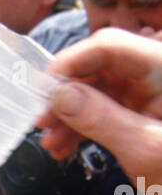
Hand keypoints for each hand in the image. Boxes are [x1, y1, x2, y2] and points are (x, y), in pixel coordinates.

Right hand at [38, 28, 161, 171]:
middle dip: (68, 96)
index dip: (72, 62)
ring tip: (52, 146)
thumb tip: (60, 96)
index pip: (111, 46)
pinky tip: (65, 147)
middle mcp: (156, 73)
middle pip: (99, 68)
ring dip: (70, 117)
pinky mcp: (142, 112)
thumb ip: (101, 120)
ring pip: (97, 91)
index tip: (44, 90)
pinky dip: (83, 127)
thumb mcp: (145, 149)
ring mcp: (149, 93)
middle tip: (43, 124)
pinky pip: (104, 110)